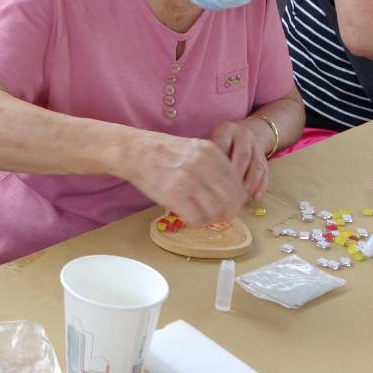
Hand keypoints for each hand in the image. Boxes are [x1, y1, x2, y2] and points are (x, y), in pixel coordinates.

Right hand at [115, 130, 250, 224]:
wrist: (134, 151)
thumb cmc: (163, 152)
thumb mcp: (193, 149)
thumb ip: (212, 165)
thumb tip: (230, 192)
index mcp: (210, 151)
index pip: (235, 181)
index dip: (238, 198)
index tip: (233, 206)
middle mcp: (201, 164)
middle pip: (229, 198)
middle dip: (229, 212)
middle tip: (222, 217)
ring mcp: (187, 179)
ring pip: (215, 210)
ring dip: (212, 220)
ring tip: (205, 219)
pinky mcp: (173, 194)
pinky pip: (196, 217)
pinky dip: (197, 223)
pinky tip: (191, 220)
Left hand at [213, 120, 269, 199]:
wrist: (240, 133)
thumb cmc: (217, 143)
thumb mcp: (210, 142)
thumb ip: (206, 156)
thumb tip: (200, 179)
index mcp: (226, 130)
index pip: (223, 145)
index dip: (219, 164)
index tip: (212, 181)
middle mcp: (243, 135)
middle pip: (243, 156)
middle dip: (237, 175)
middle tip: (229, 193)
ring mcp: (256, 146)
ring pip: (256, 165)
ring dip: (250, 183)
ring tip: (241, 198)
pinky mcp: (264, 158)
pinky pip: (266, 172)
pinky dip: (261, 186)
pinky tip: (256, 197)